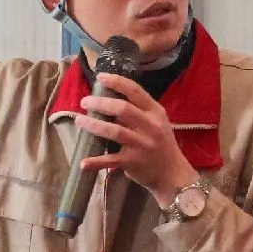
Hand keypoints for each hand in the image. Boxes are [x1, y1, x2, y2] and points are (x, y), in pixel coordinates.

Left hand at [72, 73, 197, 206]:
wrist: (173, 174)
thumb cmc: (161, 144)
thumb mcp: (157, 123)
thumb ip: (139, 111)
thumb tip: (109, 99)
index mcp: (156, 112)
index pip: (136, 91)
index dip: (117, 82)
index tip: (100, 77)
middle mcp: (151, 127)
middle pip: (123, 109)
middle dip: (100, 103)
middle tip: (84, 102)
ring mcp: (142, 145)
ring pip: (114, 131)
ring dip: (93, 125)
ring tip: (79, 120)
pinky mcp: (134, 162)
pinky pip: (111, 160)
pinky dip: (96, 162)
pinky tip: (83, 162)